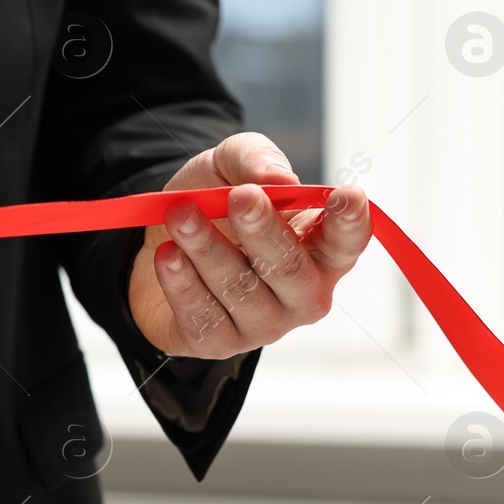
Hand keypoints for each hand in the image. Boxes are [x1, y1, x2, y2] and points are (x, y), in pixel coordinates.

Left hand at [127, 133, 371, 358]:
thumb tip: (279, 180)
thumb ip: (256, 160)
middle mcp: (301, 293)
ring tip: (180, 214)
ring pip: (241, 290)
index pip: (347, 242)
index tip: (345, 195)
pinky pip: (204, 316)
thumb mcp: (229, 166)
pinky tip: (168, 255)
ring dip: (207, 248)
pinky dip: (183, 283)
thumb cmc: (211, 205)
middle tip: (240, 197)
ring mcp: (264, 324)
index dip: (350, 222)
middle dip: (264, 231)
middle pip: (291, 269)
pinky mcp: (219, 343)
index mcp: (318, 248)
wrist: (153, 243)